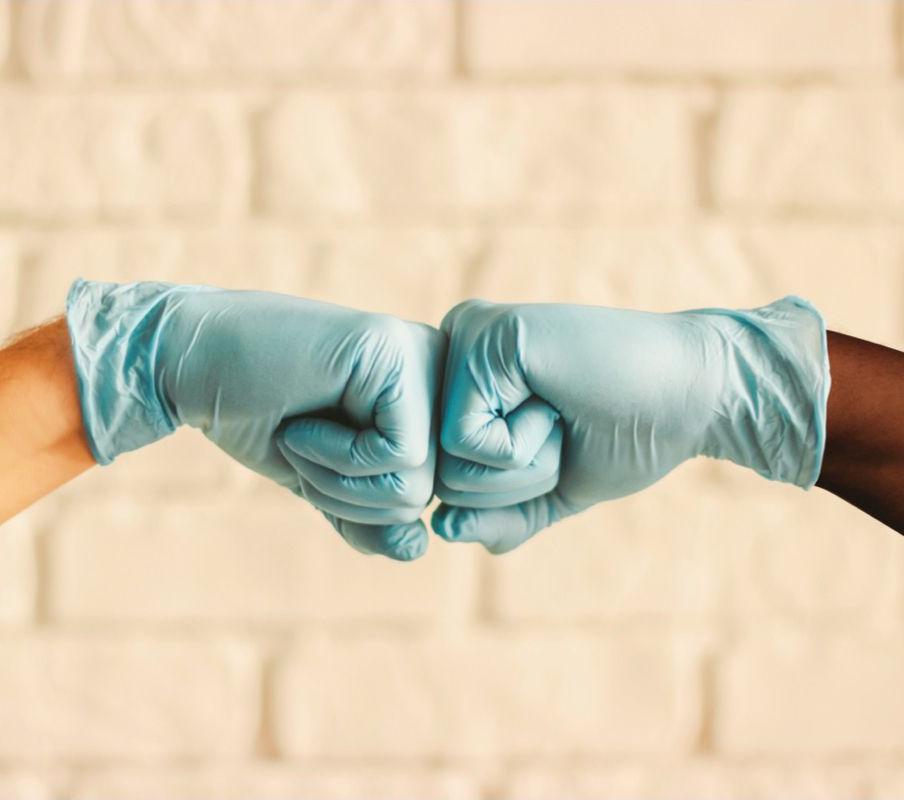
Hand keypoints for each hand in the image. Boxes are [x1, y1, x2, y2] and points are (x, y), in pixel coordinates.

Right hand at [66, 280, 444, 560]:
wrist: (193, 362)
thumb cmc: (258, 416)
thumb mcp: (322, 483)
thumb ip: (369, 520)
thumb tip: (417, 547)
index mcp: (427, 402)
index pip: (422, 497)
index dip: (355, 504)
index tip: (311, 456)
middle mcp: (436, 375)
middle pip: (424, 494)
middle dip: (345, 494)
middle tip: (300, 444)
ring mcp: (422, 359)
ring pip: (415, 483)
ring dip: (336, 478)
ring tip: (300, 432)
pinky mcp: (397, 356)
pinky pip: (397, 455)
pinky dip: (336, 455)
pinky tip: (303, 420)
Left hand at [432, 297, 828, 553]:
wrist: (697, 393)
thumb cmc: (628, 435)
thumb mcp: (551, 491)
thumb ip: (497, 517)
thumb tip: (442, 529)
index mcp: (465, 382)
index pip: (446, 481)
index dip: (512, 491)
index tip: (562, 440)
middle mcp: (453, 352)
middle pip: (439, 478)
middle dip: (515, 483)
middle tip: (566, 426)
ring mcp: (463, 339)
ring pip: (446, 466)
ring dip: (523, 465)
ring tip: (563, 411)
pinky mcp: (482, 338)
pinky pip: (463, 441)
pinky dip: (521, 445)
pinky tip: (557, 398)